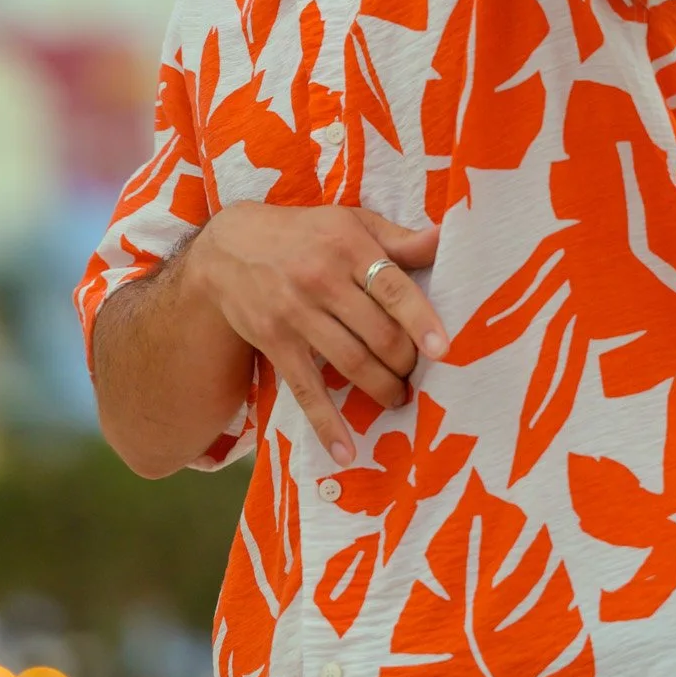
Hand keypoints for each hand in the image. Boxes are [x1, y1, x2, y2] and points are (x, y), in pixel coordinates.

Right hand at [190, 203, 443, 465]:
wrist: (231, 247)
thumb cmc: (306, 234)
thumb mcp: (351, 223)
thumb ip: (398, 239)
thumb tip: (444, 239)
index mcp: (347, 246)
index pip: (392, 288)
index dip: (420, 320)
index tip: (443, 349)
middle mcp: (322, 280)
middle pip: (376, 333)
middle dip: (405, 361)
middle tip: (417, 371)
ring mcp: (296, 314)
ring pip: (350, 362)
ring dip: (382, 388)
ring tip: (398, 398)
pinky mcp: (275, 343)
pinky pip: (306, 389)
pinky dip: (327, 424)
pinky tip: (345, 453)